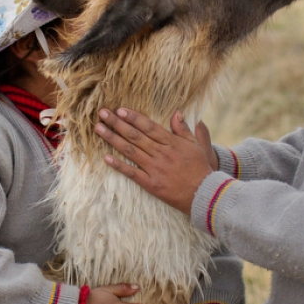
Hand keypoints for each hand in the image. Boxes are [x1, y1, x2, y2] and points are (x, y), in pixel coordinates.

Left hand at [95, 108, 214, 215]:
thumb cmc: (199, 168)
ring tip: (99, 129)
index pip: (148, 126)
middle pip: (135, 136)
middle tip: (102, 113)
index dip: (134, 117)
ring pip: (130, 151)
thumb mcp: (195, 145)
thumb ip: (183, 129)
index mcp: (171, 143)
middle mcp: (161, 153)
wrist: (204, 194)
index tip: (120, 110)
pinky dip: (119, 165)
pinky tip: (106, 157)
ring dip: (113, 139)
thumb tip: (176, 112)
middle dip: (117, 123)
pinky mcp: (151, 183)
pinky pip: (132, 173)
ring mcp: (155, 169)